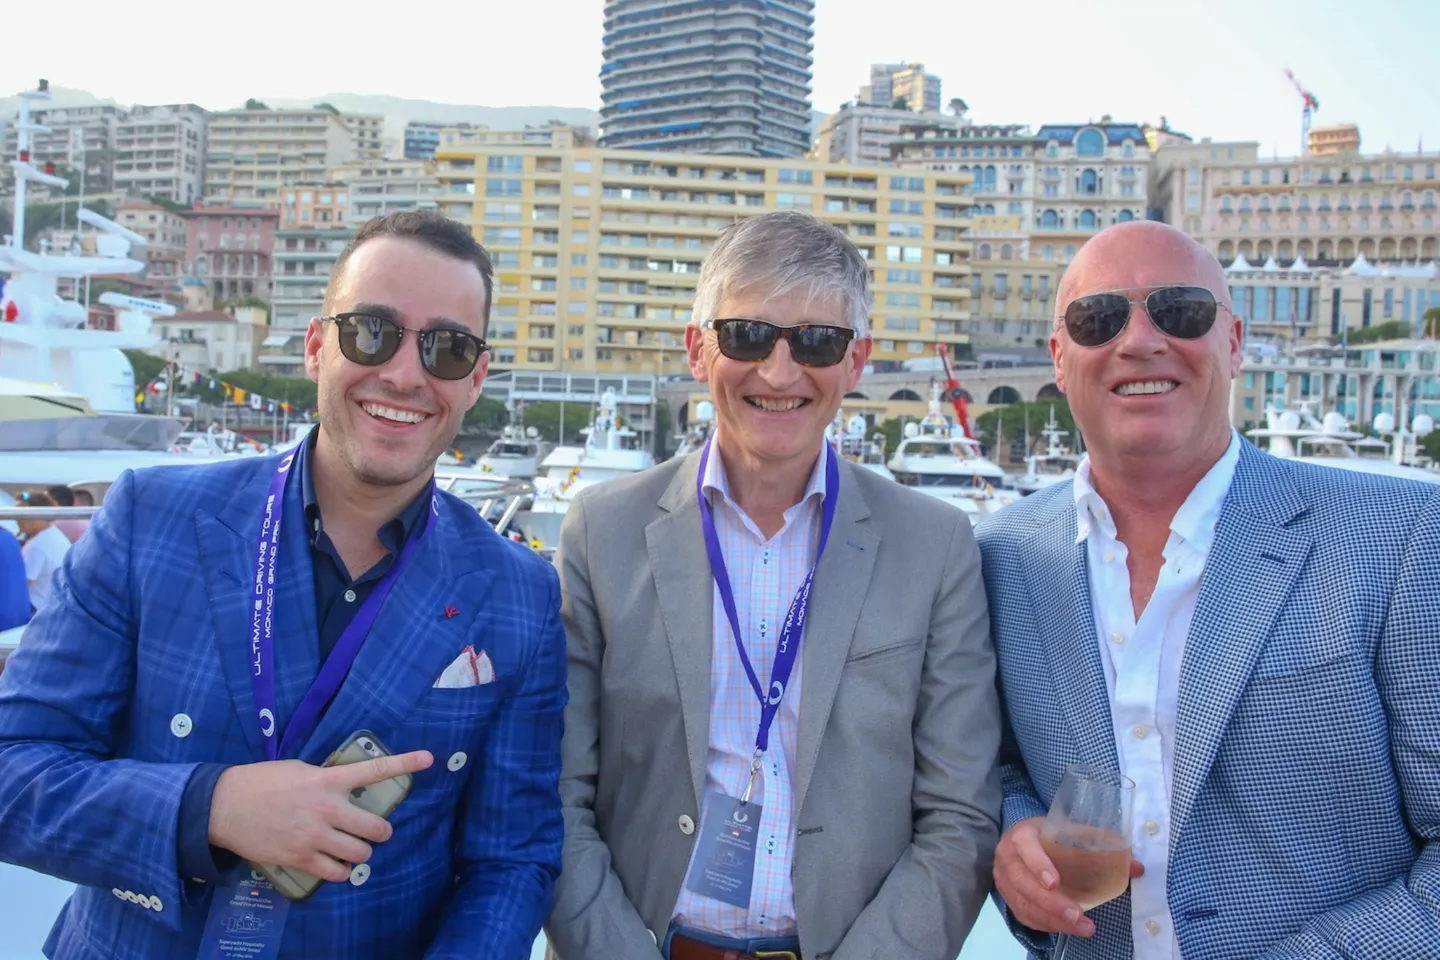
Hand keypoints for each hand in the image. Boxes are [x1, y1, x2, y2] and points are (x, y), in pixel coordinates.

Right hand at [208, 750, 433, 882]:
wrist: (223, 806)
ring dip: (362, 853)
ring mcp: (314, 836)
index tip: (428, 759)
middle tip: (376, 831)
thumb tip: (344, 788)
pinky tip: (338, 865)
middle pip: (376, 827)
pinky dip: (343, 872)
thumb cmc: (261, 782)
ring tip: (354, 849)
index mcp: (328, 780)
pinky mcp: (300, 858)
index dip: (404, 764)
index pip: (374, 771)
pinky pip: (336, 873)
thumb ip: (326, 779)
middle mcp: (326, 808)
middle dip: (381, 831)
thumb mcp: (299, 770)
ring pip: (360, 853)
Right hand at [993, 816, 1145, 937]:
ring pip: (1024, 904)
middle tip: (1078, 915)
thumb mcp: (1070, 832)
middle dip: (1051, 903)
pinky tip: (1068, 928)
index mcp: (1022, 835)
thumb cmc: (1049, 836)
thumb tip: (1137, 868)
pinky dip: (1047, 925)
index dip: (1038, 865)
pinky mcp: (1008, 899)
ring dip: (1053, 919)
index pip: (1025, 847)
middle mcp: (1007, 858)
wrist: (1020, 842)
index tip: (1056, 883)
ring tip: (1082, 927)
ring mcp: (1004, 880)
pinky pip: (1025, 916)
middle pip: (1024, 883)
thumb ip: (1100, 846)